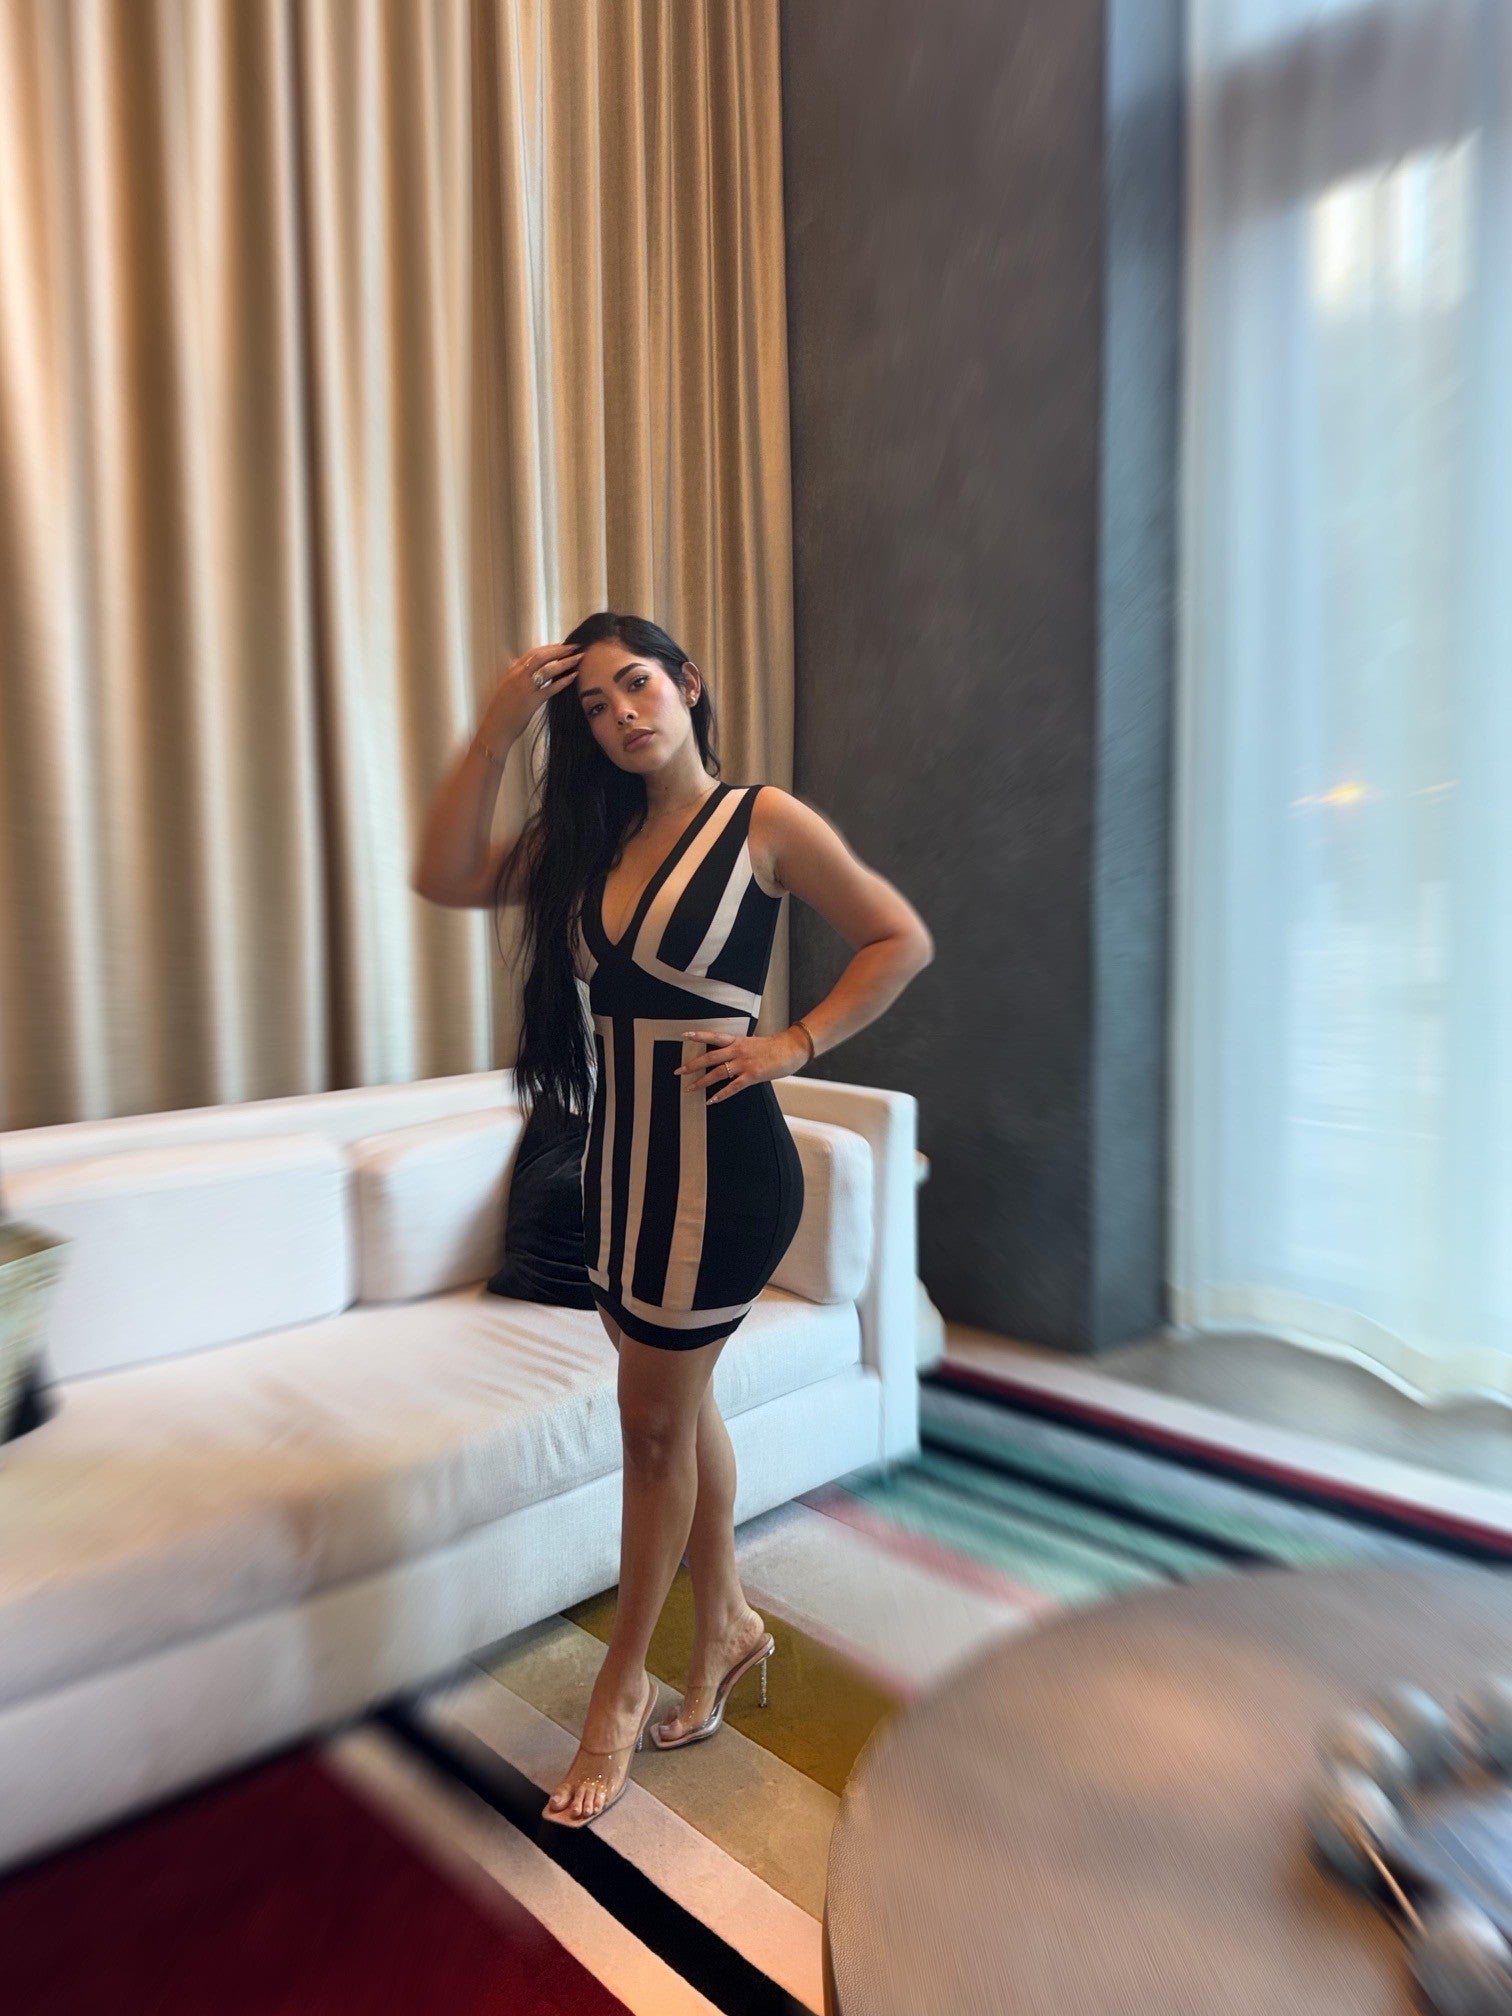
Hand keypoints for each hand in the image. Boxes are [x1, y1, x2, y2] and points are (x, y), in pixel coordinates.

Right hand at [480, 642, 584, 745]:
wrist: (495, 727)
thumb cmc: (500, 709)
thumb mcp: (503, 686)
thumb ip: (511, 672)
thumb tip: (514, 660)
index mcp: (512, 671)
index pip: (533, 653)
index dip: (550, 647)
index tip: (562, 644)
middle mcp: (518, 676)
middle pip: (542, 657)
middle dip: (560, 650)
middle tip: (574, 647)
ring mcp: (525, 688)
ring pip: (548, 670)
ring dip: (565, 662)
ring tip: (578, 658)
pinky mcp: (532, 702)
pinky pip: (551, 688)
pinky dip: (563, 681)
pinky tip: (574, 676)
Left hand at [676, 1029, 808, 1103]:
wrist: (791, 1048)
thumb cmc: (774, 1047)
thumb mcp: (752, 1043)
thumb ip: (738, 1049)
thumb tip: (726, 1057)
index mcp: (737, 1040)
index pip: (714, 1036)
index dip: (699, 1035)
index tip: (684, 1034)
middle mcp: (738, 1050)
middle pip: (710, 1057)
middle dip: (693, 1065)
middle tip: (678, 1071)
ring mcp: (745, 1063)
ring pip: (718, 1073)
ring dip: (702, 1081)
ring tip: (689, 1088)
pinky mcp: (753, 1075)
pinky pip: (733, 1087)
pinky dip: (721, 1094)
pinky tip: (711, 1100)